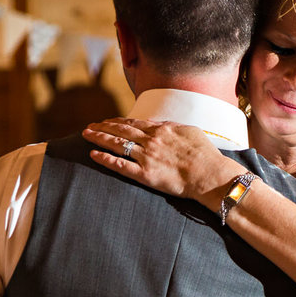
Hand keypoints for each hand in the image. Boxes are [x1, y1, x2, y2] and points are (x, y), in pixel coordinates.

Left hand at [82, 119, 234, 204]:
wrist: (209, 175)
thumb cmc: (205, 154)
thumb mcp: (191, 131)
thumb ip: (172, 126)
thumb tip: (160, 124)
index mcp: (162, 130)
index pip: (134, 123)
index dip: (118, 121)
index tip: (108, 121)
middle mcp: (151, 141)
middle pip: (121, 130)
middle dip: (103, 127)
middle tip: (89, 126)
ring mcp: (146, 157)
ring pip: (117, 144)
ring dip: (99, 138)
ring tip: (86, 134)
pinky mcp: (145, 174)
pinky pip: (120, 165)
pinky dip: (105, 159)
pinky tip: (93, 154)